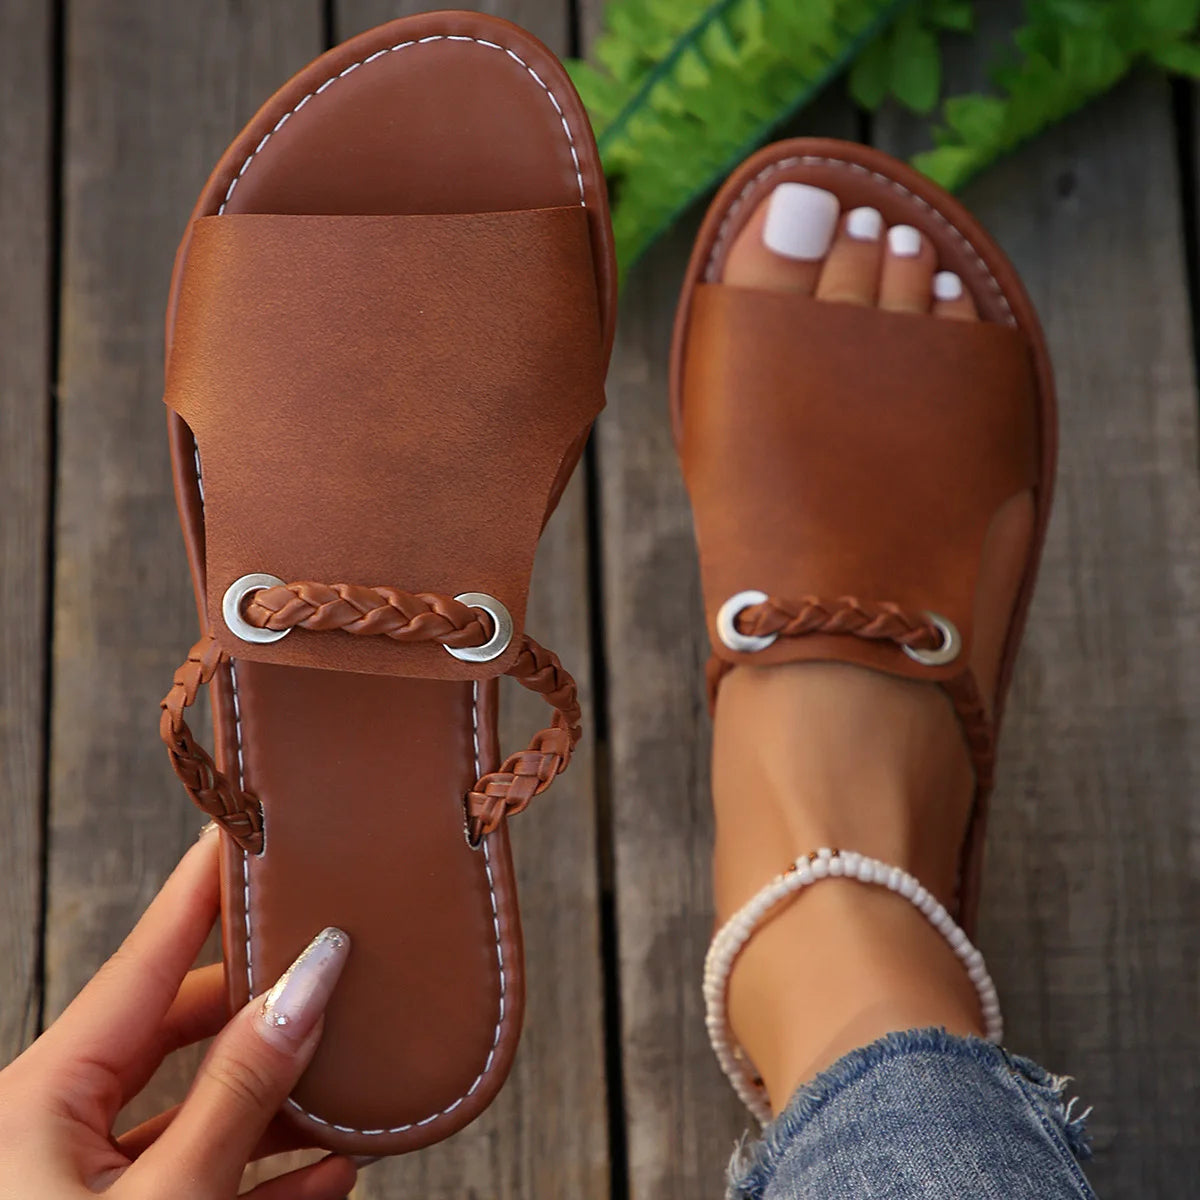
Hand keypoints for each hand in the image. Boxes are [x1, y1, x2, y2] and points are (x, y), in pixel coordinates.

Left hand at [0, 825, 355, 1198]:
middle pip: (174, 1030)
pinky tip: (328, 1169)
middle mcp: (50, 1128)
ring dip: (274, 1106)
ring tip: (347, 1083)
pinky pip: (194, 1176)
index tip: (242, 834)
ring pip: (193, 1110)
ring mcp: (77, 1183)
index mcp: (37, 1101)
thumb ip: (239, 1090)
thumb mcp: (169, 1198)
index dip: (198, 894)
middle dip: (260, 1011)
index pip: (142, 964)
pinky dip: (261, 1175)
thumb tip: (308, 984)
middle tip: (328, 966)